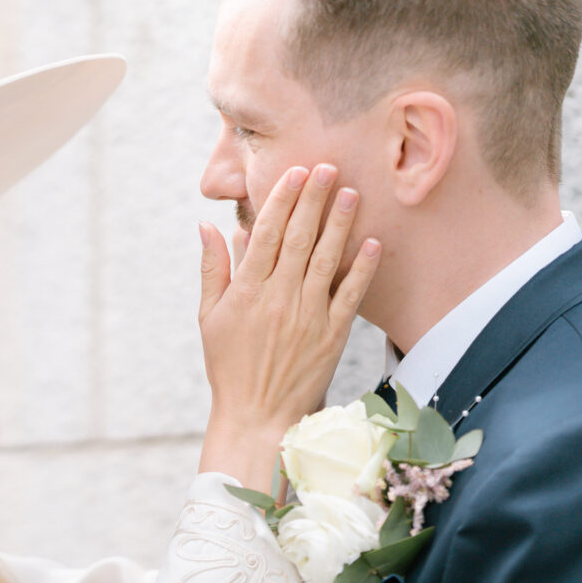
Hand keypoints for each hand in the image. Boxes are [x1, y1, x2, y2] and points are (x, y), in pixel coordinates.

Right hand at [196, 164, 379, 491]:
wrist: (257, 416)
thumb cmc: (229, 366)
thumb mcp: (210, 317)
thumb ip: (213, 269)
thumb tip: (210, 226)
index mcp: (247, 291)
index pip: (269, 234)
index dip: (283, 200)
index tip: (295, 172)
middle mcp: (279, 298)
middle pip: (300, 238)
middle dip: (314, 199)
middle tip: (328, 166)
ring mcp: (308, 315)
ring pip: (327, 259)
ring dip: (339, 223)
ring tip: (351, 192)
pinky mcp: (332, 334)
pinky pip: (350, 294)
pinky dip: (362, 268)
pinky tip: (371, 242)